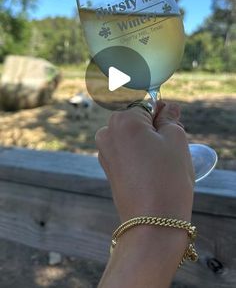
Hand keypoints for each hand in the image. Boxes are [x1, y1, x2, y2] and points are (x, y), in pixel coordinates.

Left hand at [96, 101, 193, 222]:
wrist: (152, 223)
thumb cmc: (167, 178)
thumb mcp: (176, 140)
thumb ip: (170, 117)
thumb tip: (166, 108)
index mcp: (123, 119)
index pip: (147, 104)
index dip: (163, 114)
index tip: (173, 127)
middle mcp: (108, 132)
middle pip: (136, 119)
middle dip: (154, 128)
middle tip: (169, 148)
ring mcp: (104, 151)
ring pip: (131, 135)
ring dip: (147, 142)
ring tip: (161, 162)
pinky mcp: (107, 167)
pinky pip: (125, 150)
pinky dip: (138, 155)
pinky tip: (151, 170)